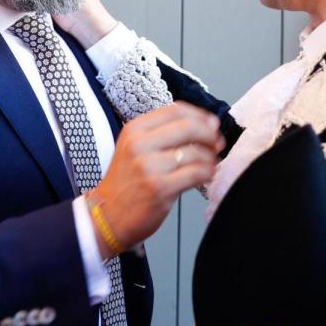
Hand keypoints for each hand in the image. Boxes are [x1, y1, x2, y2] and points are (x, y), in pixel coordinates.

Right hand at [90, 102, 223, 257]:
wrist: (108, 215)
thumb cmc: (126, 183)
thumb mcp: (134, 148)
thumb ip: (162, 134)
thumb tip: (204, 125)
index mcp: (134, 129)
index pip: (176, 110)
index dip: (200, 116)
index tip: (211, 124)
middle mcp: (140, 144)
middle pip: (189, 127)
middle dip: (210, 135)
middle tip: (217, 143)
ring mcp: (150, 166)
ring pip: (196, 152)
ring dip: (211, 158)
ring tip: (210, 164)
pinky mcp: (160, 188)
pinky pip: (197, 173)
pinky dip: (208, 173)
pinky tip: (206, 176)